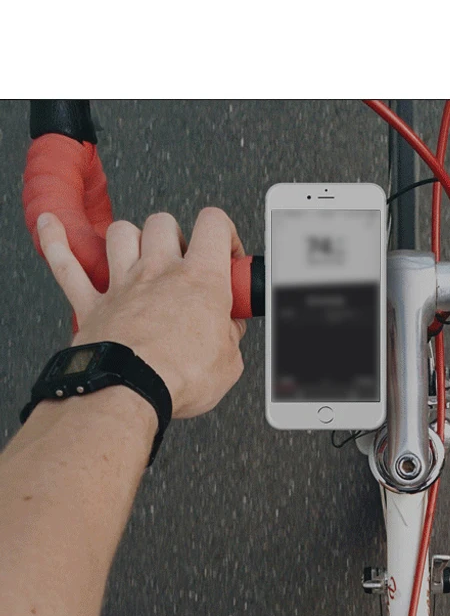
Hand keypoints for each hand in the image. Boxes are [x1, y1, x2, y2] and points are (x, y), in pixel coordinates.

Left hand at [37, 208, 246, 418]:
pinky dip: (56, 241)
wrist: (129, 392)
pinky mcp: (91, 305)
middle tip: (184, 263)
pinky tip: (51, 225)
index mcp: (201, 279)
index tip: (227, 255)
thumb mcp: (229, 362)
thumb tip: (231, 330)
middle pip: (164, 223)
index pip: (215, 224)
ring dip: (132, 238)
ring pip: (121, 233)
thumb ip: (230, 337)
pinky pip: (65, 263)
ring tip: (142, 253)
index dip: (225, 233)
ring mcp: (122, 284)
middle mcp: (159, 271)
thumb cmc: (178, 376)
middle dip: (176, 236)